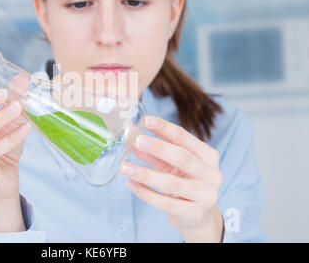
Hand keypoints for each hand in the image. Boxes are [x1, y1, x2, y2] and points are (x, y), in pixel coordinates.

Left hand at [119, 115, 223, 242]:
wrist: (198, 215)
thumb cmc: (183, 181)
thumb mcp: (170, 164)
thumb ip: (153, 150)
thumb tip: (130, 132)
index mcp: (208, 156)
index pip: (185, 138)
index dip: (165, 128)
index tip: (147, 120)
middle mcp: (211, 174)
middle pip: (183, 158)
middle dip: (158, 147)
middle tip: (136, 140)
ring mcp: (205, 195)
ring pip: (172, 183)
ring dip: (145, 174)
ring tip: (124, 167)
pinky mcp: (194, 213)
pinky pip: (165, 203)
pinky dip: (146, 193)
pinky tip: (131, 185)